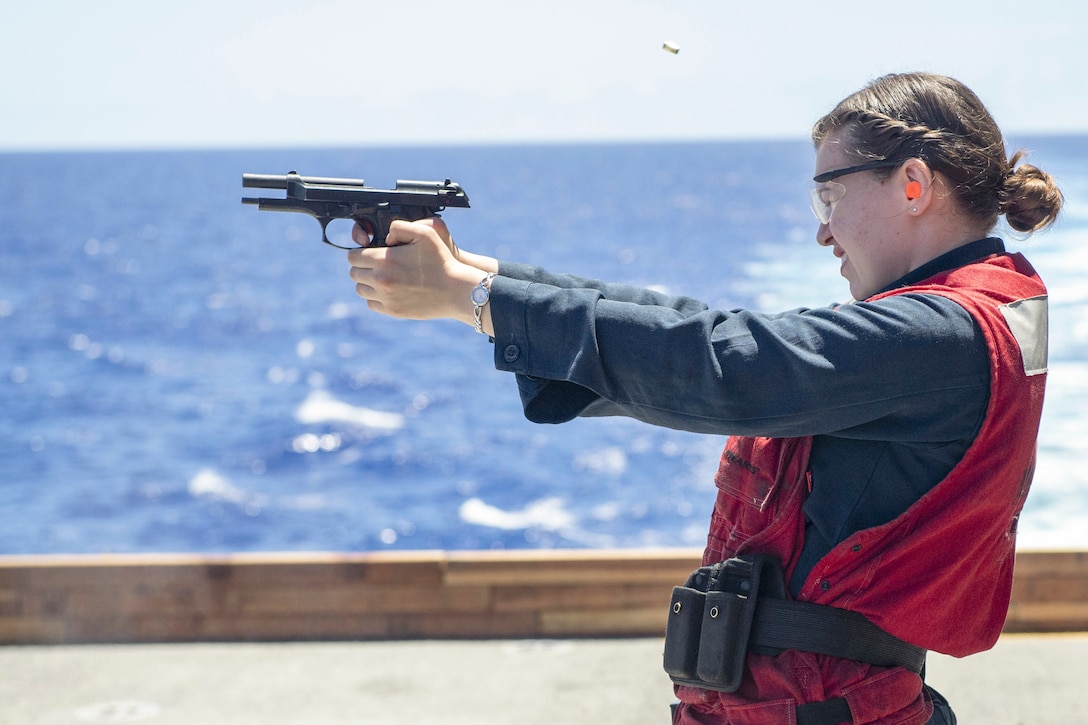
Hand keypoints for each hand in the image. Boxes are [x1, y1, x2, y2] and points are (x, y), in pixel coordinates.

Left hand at [347, 218, 474, 320]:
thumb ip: (400, 227)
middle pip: (354, 273)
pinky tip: (388, 290)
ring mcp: (386, 298)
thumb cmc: (441, 260)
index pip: (353, 256)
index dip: (359, 251)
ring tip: (380, 277)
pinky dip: (376, 297)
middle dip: (362, 267)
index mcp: (384, 259)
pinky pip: (371, 304)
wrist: (455, 290)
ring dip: (367, 282)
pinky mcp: (392, 311)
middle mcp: (381, 280)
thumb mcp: (425, 233)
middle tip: (374, 264)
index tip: (367, 251)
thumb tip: (385, 237)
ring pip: (361, 290)